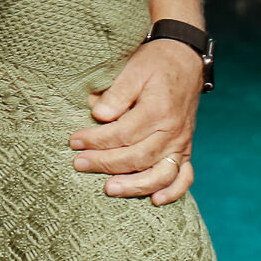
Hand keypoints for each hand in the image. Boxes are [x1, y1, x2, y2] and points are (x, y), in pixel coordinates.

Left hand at [69, 38, 201, 203]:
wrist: (184, 60)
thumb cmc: (155, 63)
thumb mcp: (133, 69)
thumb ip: (117, 94)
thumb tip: (98, 115)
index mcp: (158, 110)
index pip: (123, 134)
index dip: (97, 140)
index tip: (74, 142)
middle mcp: (172, 131)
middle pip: (137, 157)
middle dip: (106, 164)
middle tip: (79, 164)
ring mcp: (181, 143)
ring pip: (160, 173)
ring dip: (135, 185)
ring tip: (109, 189)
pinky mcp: (186, 149)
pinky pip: (184, 176)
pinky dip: (173, 192)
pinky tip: (155, 200)